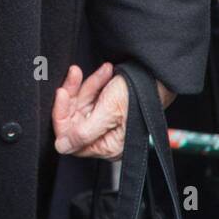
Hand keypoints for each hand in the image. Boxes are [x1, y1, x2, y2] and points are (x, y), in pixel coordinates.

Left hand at [52, 63, 174, 160]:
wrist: (156, 76)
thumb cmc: (138, 95)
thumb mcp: (108, 112)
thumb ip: (84, 132)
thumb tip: (62, 147)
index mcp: (107, 146)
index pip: (71, 139)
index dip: (62, 116)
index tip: (61, 93)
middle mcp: (104, 137)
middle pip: (73, 119)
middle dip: (74, 94)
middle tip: (76, 74)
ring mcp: (104, 122)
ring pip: (80, 105)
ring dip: (87, 84)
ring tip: (103, 71)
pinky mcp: (106, 108)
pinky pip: (91, 96)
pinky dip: (96, 83)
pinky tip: (106, 72)